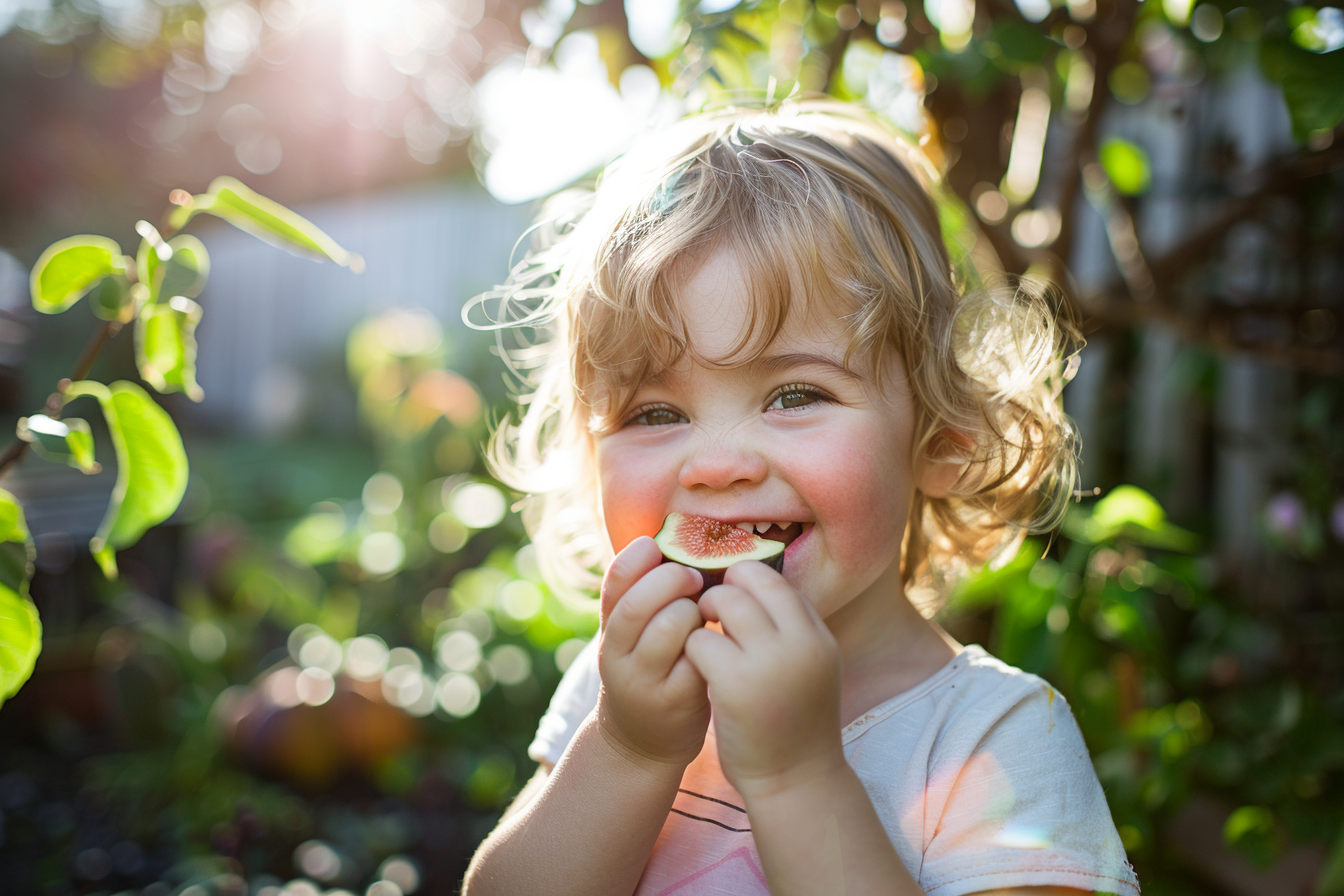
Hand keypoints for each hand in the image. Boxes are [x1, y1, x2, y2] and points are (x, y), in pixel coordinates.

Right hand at [595, 536, 710, 772]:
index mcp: (608, 630)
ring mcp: (644, 681)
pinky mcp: (675, 702)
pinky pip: (697, 658)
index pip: (614, 583)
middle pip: (638, 604)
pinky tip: (716, 641)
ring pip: (670, 628)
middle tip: (694, 578)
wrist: (641, 742)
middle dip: (672, 581)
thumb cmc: (647, 670)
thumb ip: (642, 595)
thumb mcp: (631, 636)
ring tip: (703, 614)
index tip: (657, 547)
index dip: (637, 558)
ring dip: (694, 611)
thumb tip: (673, 537)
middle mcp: (616, 656)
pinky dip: (710, 642)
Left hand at [685, 561, 845, 800]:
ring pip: (721, 601)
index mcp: (818, 636)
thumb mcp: (811, 667)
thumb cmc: (795, 721)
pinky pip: (699, 640)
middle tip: (710, 612)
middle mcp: (799, 642)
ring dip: (702, 614)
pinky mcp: (734, 683)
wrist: (796, 780)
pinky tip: (697, 667)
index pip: (777, 580)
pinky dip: (692, 648)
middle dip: (722, 590)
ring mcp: (768, 661)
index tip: (732, 596)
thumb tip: (754, 585)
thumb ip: (791, 628)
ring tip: (703, 637)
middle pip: (748, 581)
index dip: (747, 581)